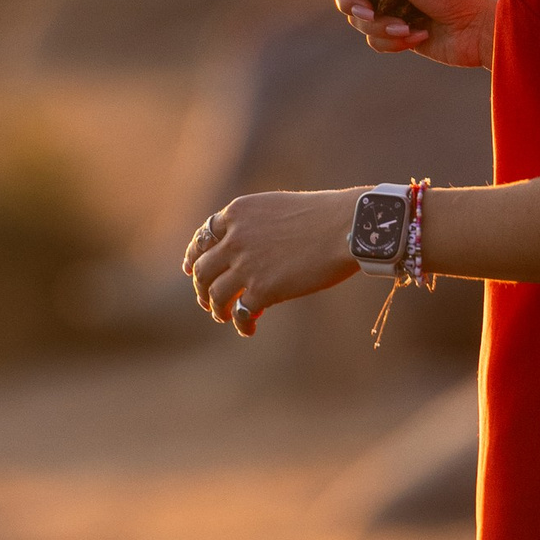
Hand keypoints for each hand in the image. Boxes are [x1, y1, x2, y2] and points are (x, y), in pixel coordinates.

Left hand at [182, 188, 359, 333]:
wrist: (347, 226)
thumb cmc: (324, 216)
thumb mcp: (278, 209)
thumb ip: (257, 227)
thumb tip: (250, 253)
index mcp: (237, 213)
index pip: (203, 237)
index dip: (195, 256)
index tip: (192, 269)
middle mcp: (234, 238)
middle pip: (202, 270)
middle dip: (201, 288)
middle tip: (207, 301)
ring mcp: (245, 265)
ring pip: (214, 295)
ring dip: (216, 309)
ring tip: (224, 317)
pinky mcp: (262, 289)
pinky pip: (240, 314)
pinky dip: (241, 324)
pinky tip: (249, 329)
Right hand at [313, 0, 497, 69]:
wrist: (478, 29)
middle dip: (355, 5)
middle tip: (368, 13)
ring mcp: (392, 3)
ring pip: (358, 18)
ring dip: (380, 26)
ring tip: (406, 28)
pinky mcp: (397, 30)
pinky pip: (374, 38)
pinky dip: (393, 40)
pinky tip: (418, 35)